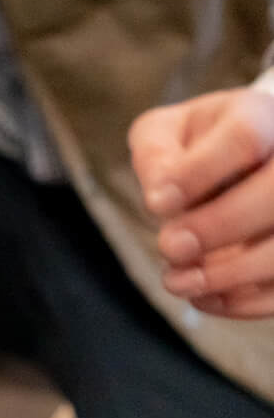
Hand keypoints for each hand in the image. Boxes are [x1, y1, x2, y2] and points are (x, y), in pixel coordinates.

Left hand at [129, 85, 273, 317]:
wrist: (239, 164)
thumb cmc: (195, 145)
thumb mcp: (165, 133)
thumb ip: (155, 155)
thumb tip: (161, 195)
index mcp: (262, 117)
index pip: (245, 137)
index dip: (197, 173)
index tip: (156, 202)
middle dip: (218, 228)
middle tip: (169, 247)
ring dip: (230, 274)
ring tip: (177, 281)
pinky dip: (245, 300)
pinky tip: (204, 297)